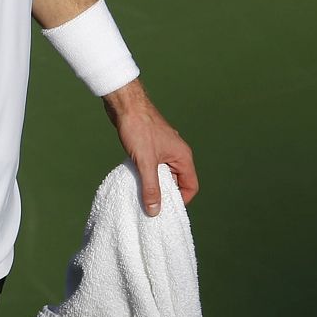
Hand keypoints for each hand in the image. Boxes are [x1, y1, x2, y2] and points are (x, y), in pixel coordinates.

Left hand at [102, 80, 198, 216]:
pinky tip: (134, 179)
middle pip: (177, 181)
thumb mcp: (145, 163)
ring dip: (154, 184)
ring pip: (164, 174)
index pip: (190, 186)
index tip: (164, 209)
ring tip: (141, 194)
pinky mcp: (152, 146)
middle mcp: (177, 153)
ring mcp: (164, 150)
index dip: (180, 200)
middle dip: (165, 194)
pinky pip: (153, 166)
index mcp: (183, 157)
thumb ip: (150, 187)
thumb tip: (154, 211)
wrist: (126, 105)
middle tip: (150, 206)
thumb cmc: (139, 129)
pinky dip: (146, 174)